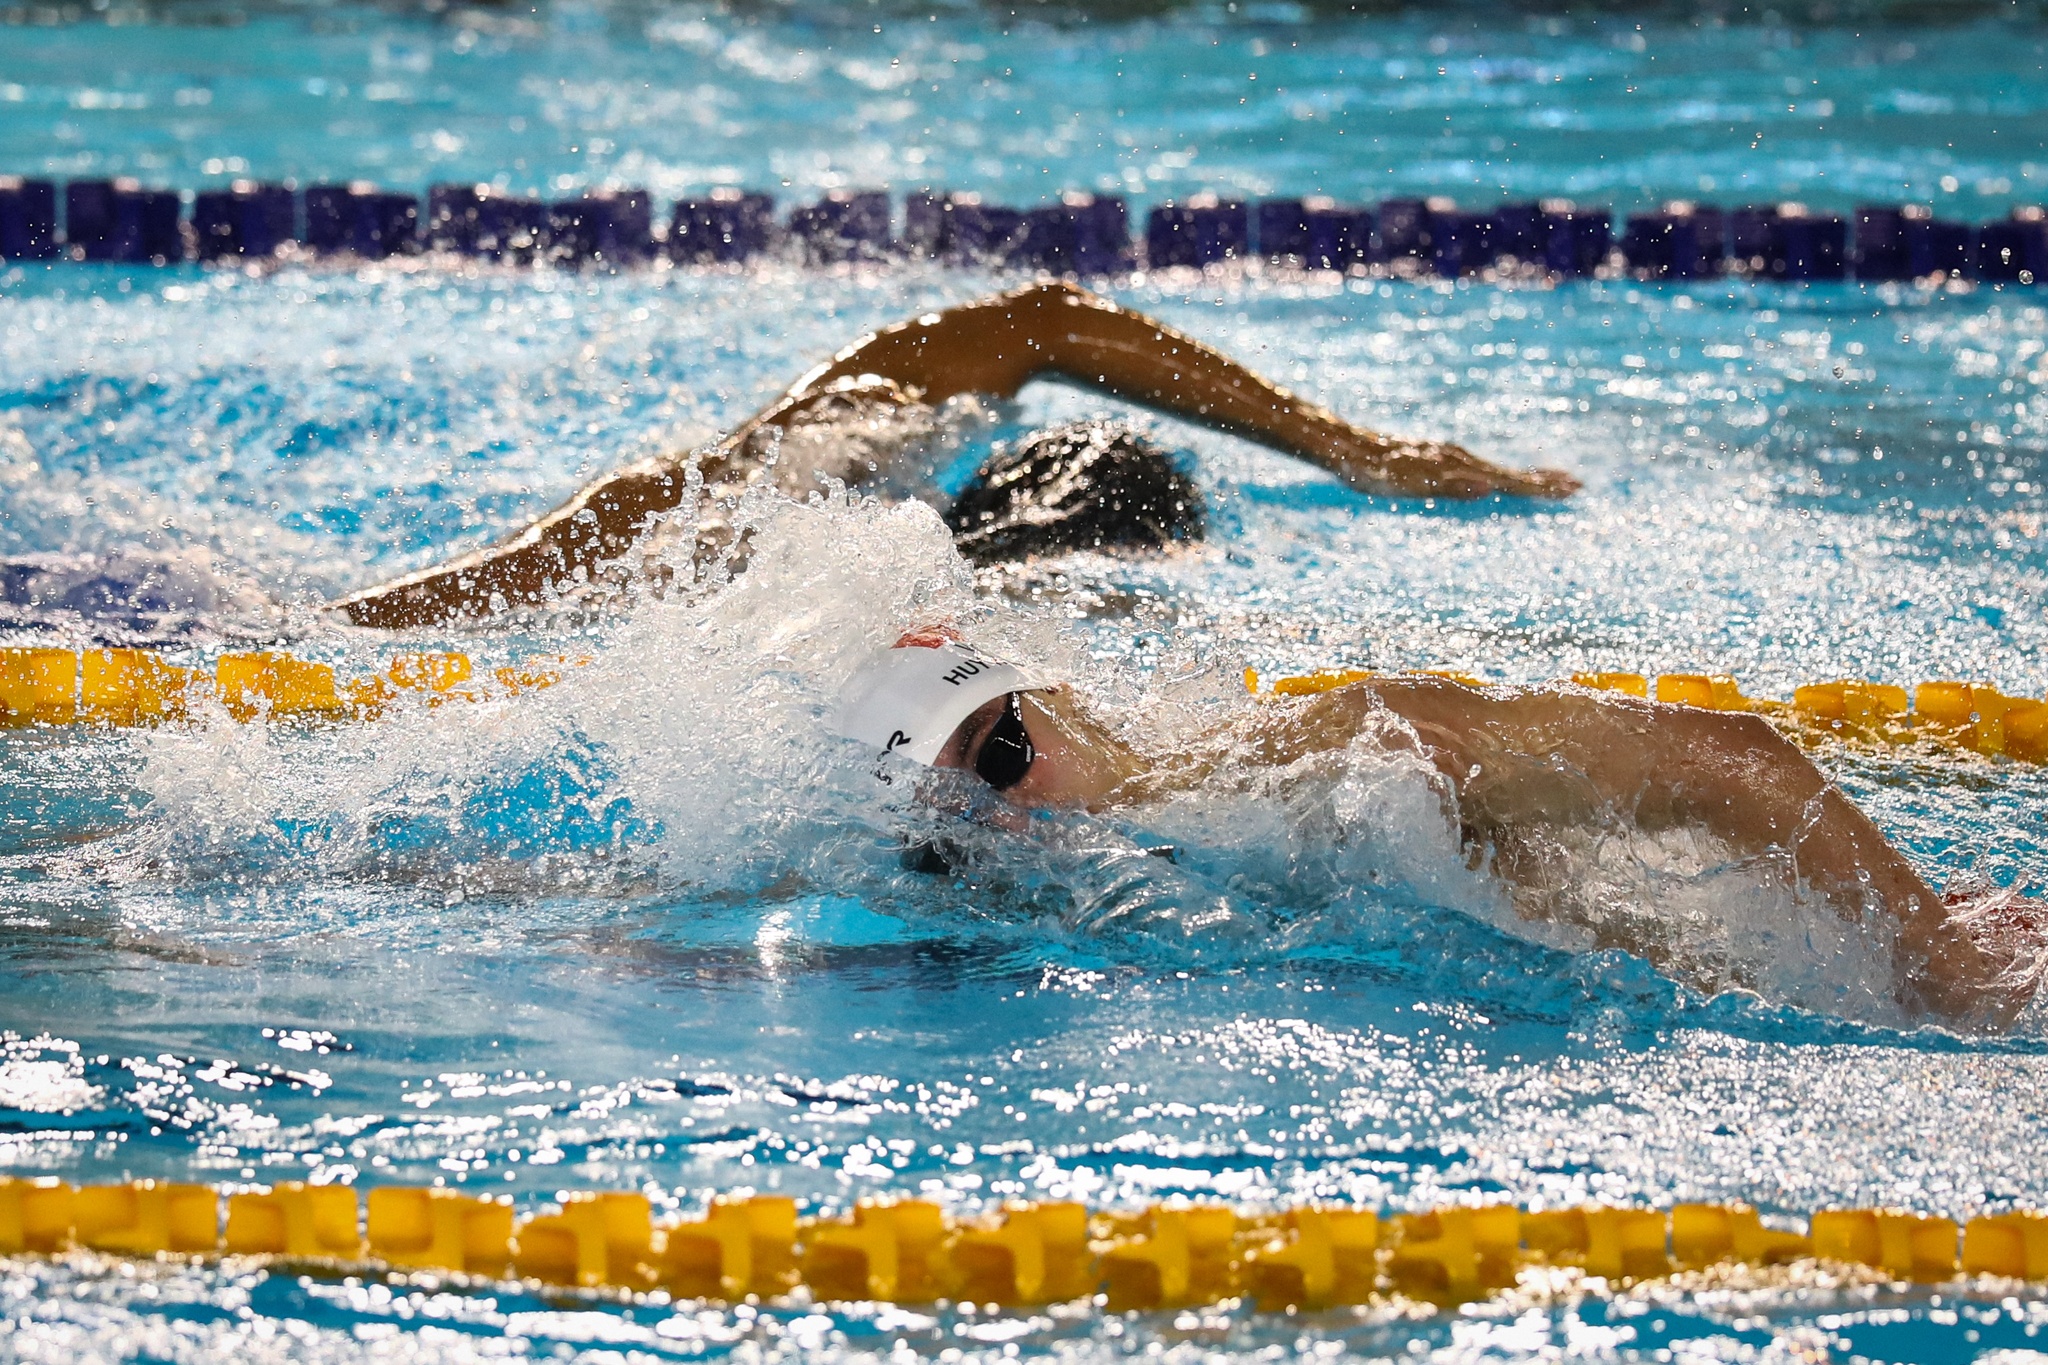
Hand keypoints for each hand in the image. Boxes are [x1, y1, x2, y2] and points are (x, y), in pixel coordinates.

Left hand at [1334, 437, 1579, 500]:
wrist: (1345, 447)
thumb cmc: (1373, 472)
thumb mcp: (1409, 483)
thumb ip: (1449, 486)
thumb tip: (1488, 487)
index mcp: (1459, 467)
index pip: (1509, 479)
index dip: (1540, 487)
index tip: (1573, 488)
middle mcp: (1458, 459)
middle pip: (1509, 473)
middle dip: (1543, 481)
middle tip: (1578, 487)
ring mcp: (1448, 458)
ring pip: (1495, 469)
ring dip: (1525, 478)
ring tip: (1550, 482)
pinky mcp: (1435, 460)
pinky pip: (1477, 469)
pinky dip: (1498, 475)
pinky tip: (1496, 480)